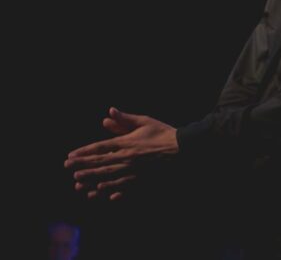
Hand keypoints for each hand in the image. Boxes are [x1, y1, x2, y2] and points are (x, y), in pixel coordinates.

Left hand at [64, 107, 178, 199]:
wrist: (183, 149)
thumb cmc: (163, 133)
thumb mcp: (145, 122)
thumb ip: (125, 119)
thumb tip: (109, 113)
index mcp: (126, 143)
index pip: (99, 148)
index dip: (83, 152)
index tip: (70, 156)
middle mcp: (127, 159)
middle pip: (100, 164)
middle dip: (83, 166)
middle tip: (69, 169)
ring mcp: (134, 172)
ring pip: (108, 177)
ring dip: (92, 180)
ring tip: (78, 183)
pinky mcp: (142, 181)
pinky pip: (123, 188)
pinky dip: (112, 191)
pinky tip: (103, 194)